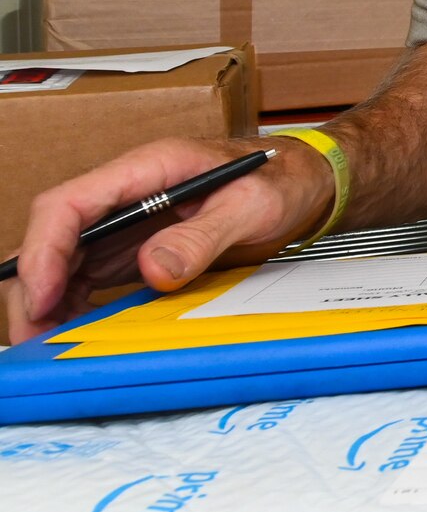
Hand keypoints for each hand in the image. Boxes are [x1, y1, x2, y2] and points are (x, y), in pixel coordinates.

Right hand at [4, 136, 334, 343]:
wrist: (308, 184)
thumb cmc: (284, 179)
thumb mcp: (253, 205)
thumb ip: (205, 235)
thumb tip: (154, 269)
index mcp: (149, 168)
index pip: (70, 202)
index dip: (45, 249)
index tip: (41, 295)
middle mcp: (129, 193)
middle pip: (58, 236)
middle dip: (36, 286)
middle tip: (33, 337)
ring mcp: (131, 221)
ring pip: (67, 260)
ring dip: (50, 300)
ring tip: (44, 344)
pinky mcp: (140, 247)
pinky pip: (92, 275)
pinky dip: (75, 303)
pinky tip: (72, 331)